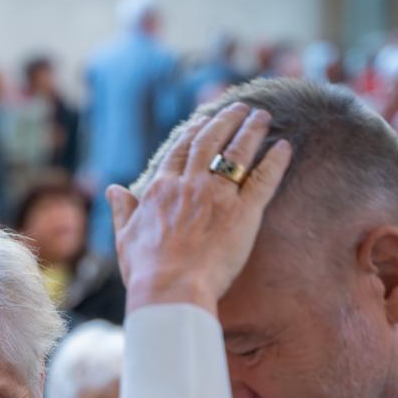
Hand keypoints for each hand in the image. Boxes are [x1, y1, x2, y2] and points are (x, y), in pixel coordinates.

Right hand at [106, 102, 291, 315]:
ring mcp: (217, 197)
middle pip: (210, 143)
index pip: (178, 151)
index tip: (203, 119)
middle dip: (225, 121)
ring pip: (237, 153)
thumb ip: (122, 210)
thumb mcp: (125, 237)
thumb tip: (113, 190)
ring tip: (261, 116)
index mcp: (161, 189)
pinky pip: (263, 180)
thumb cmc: (145, 270)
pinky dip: (275, 162)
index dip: (193, 132)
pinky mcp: (243, 213)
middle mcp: (189, 185)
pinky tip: (284, 147)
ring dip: (251, 131)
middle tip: (239, 108)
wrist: (170, 289)